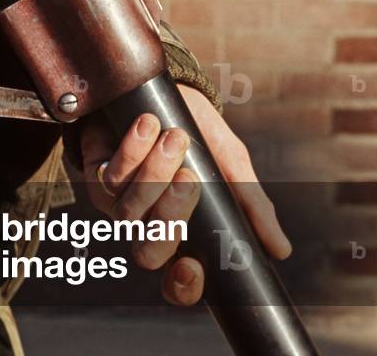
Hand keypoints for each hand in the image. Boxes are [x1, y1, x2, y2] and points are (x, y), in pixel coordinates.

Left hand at [80, 84, 291, 305]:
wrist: (160, 90)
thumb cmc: (198, 133)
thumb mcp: (230, 163)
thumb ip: (250, 204)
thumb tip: (280, 249)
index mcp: (184, 233)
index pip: (177, 282)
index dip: (182, 285)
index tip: (193, 265)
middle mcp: (149, 226)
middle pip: (149, 252)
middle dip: (170, 218)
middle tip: (191, 179)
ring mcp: (119, 203)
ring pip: (128, 213)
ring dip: (154, 173)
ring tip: (176, 137)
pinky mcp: (96, 176)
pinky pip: (108, 178)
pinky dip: (132, 151)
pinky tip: (147, 125)